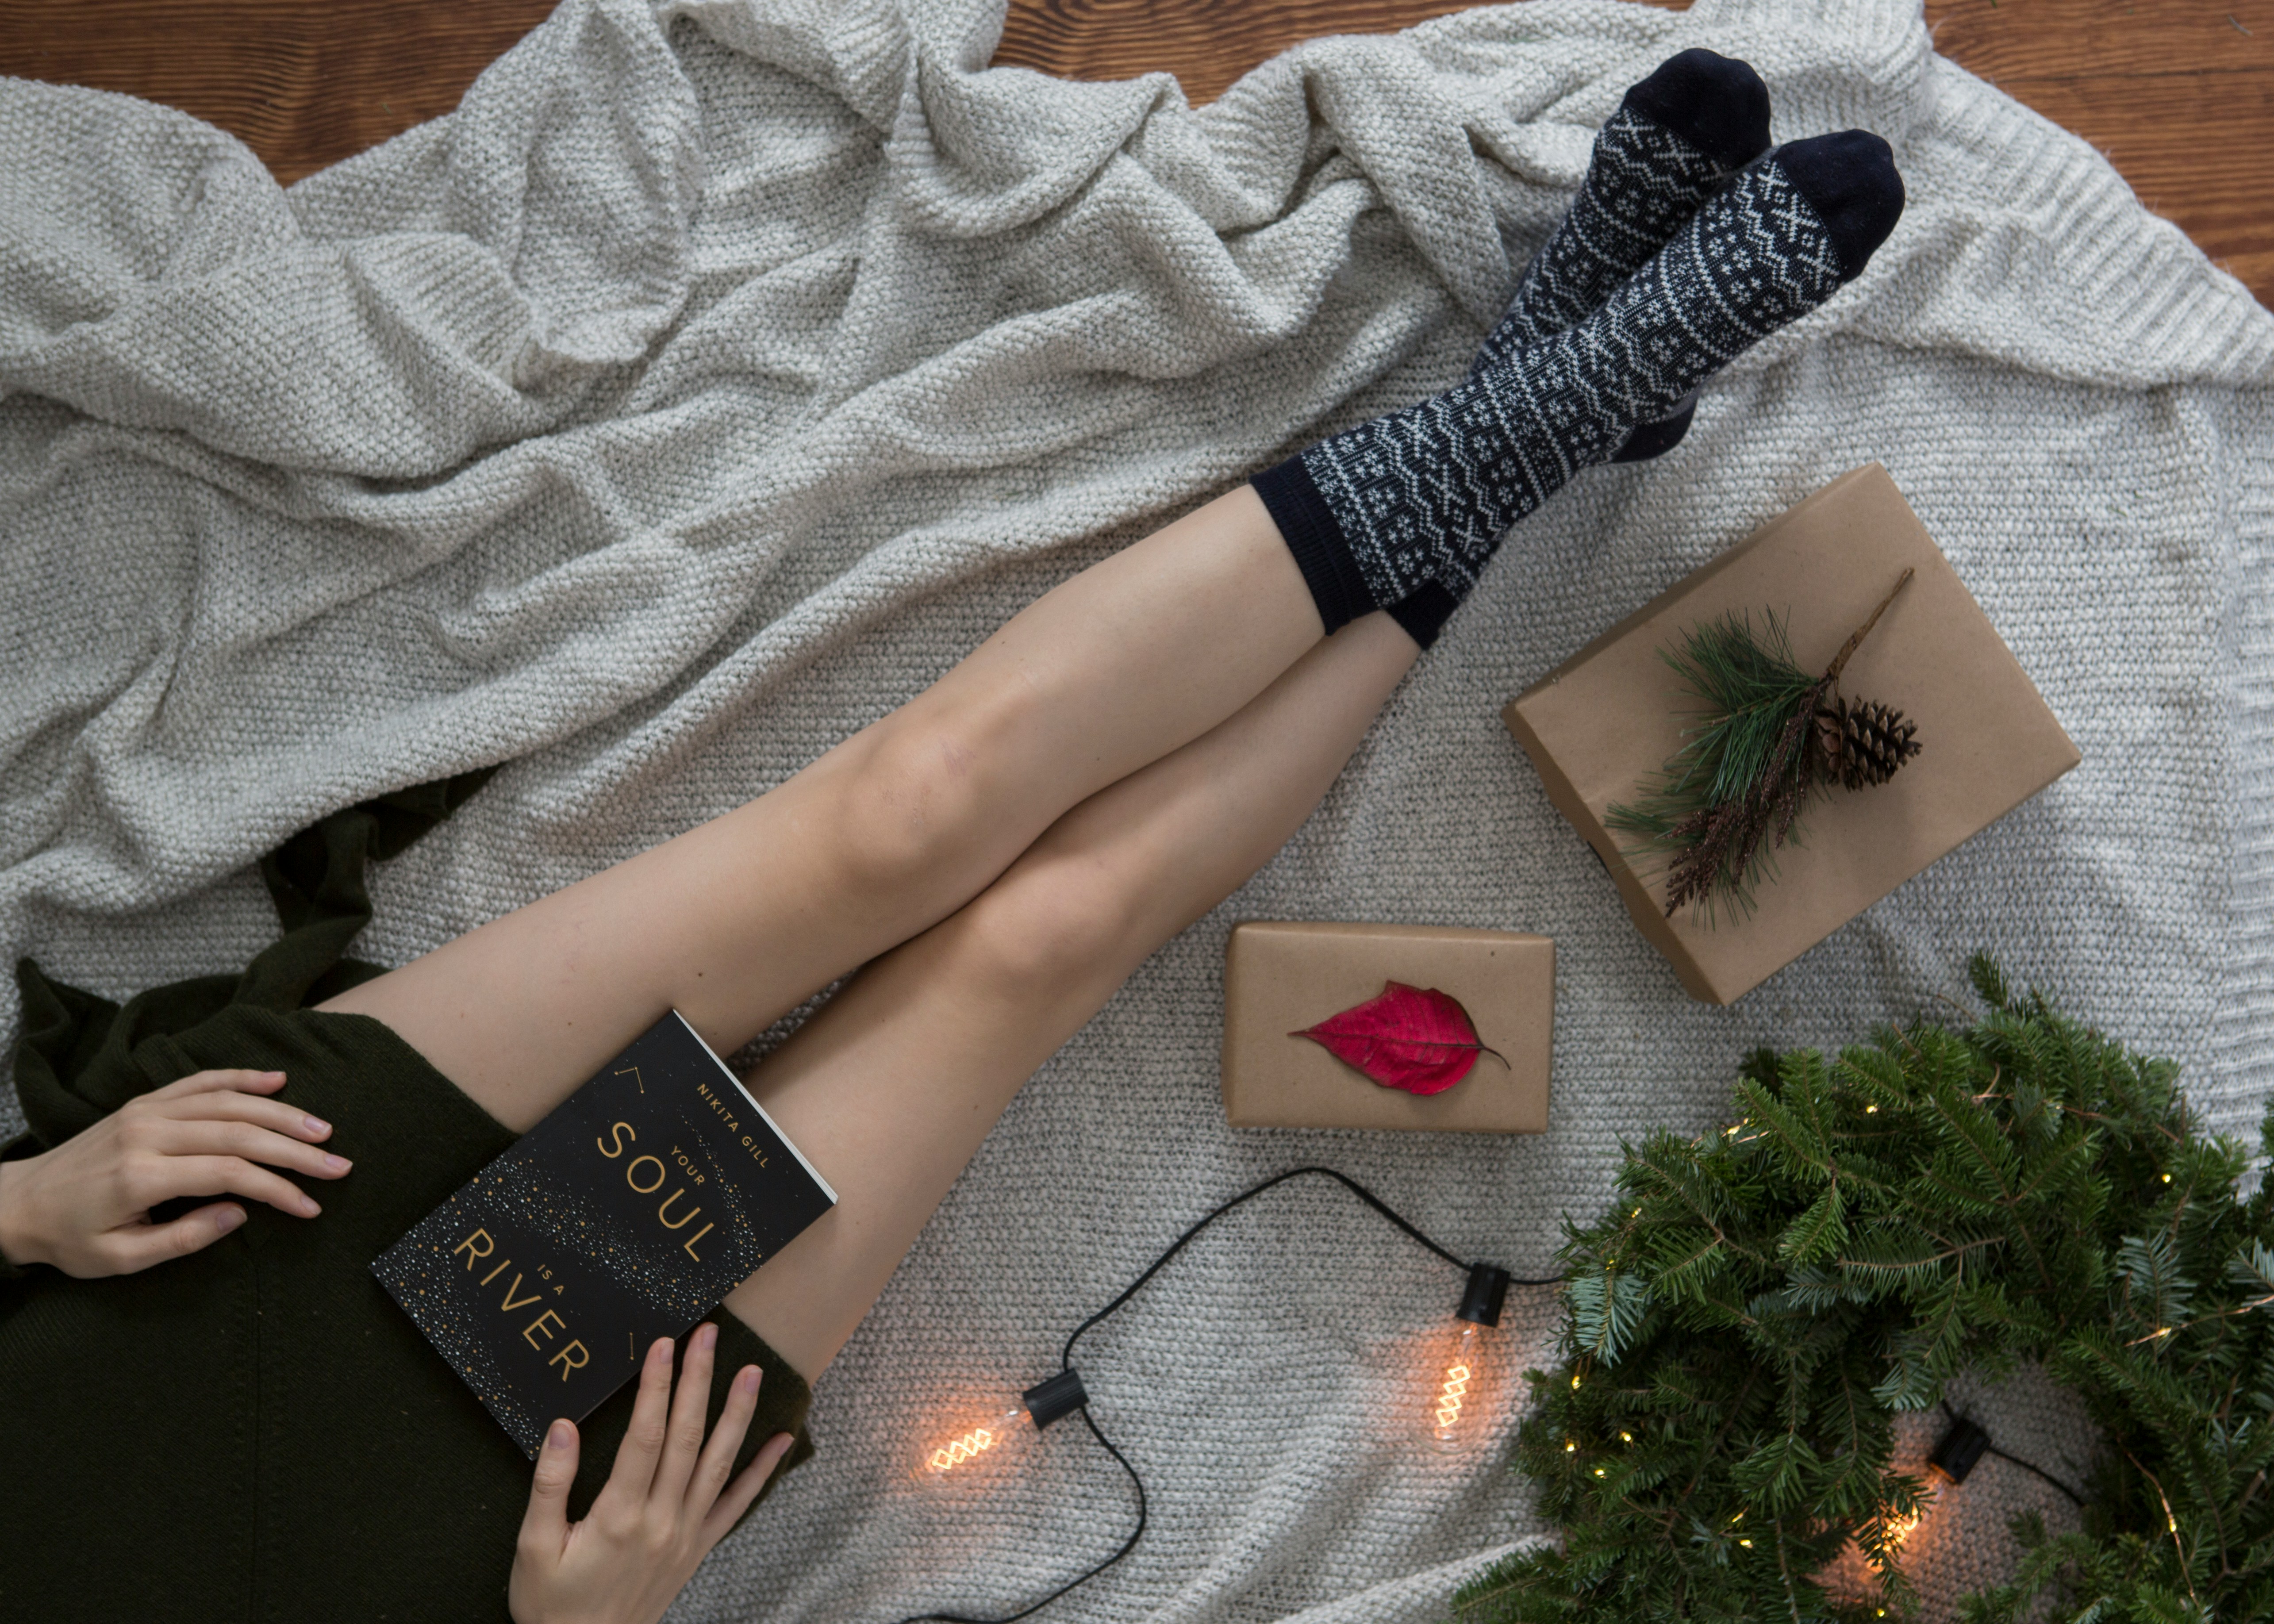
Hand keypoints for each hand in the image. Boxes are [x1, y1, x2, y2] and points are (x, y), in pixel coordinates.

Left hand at [0, 1068, 349, 1276]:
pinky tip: (277, 1080)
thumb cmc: (69, 1239)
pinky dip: (241, 1077)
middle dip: (295, 1149)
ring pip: (227, 1102)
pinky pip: (200, 1082)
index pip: (228, 1174)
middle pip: (238, 1133)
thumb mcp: (120, 1259)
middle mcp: (147, 1134)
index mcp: (141, 1176)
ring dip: (280, 1113)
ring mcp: (145, 1112)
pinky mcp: (143, 1102)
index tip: (310, 1207)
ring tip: (322, 1128)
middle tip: (337, 1164)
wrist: (17, 1202)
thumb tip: (241, 1214)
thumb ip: (183, 1238)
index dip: (277, 1189)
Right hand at [510, 1325, 790, 1623]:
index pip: (645, 1436)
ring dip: (737, 1414)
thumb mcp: (533, 1548)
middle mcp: (660, 1521)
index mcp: (619, 1516)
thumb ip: (549, 1485)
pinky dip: (761, 1472)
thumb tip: (562, 1427)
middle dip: (697, 1382)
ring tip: (752, 1370)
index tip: (663, 1345)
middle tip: (708, 1335)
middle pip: (686, 1438)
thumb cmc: (552, 1604)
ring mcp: (685, 1535)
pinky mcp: (697, 1549)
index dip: (656, 1386)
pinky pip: (736, 1505)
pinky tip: (781, 1441)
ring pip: (718, 1463)